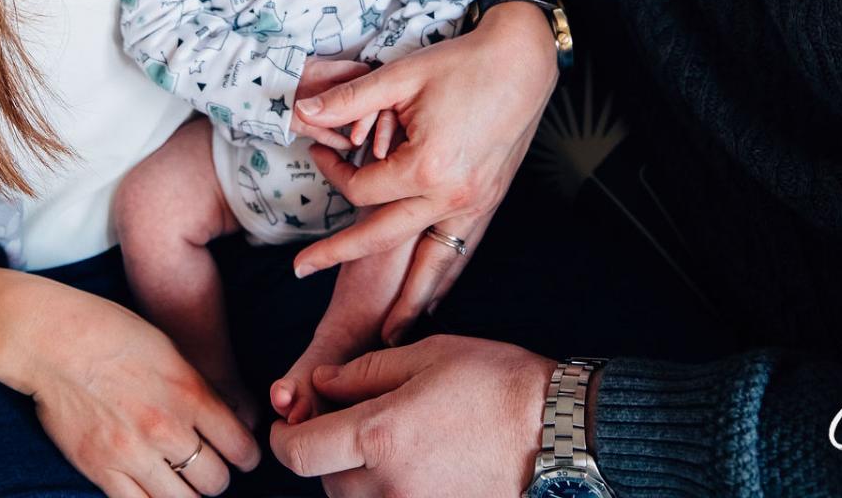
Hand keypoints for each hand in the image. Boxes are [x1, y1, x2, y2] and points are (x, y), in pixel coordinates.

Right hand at [7, 274, 260, 496]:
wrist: (53, 340)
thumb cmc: (112, 333)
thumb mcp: (170, 350)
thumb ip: (198, 389)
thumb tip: (224, 419)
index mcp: (189, 394)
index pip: (240, 446)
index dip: (246, 456)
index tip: (242, 457)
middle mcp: (165, 429)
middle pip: (216, 481)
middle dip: (218, 477)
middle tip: (210, 469)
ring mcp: (132, 453)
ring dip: (188, 494)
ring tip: (183, 483)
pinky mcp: (100, 469)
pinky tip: (154, 489)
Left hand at [269, 335, 553, 496]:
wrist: (560, 433)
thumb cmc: (496, 384)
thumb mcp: (426, 355)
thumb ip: (363, 372)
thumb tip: (320, 385)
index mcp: (380, 436)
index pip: (298, 454)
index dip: (282, 439)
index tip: (285, 425)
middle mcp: (389, 485)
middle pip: (324, 479)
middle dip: (326, 449)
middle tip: (351, 418)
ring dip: (356, 473)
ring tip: (390, 438)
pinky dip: (388, 488)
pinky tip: (414, 461)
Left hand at [290, 4, 556, 320]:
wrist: (523, 59)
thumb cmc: (463, 62)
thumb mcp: (401, 75)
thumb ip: (349, 100)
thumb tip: (300, 111)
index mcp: (426, 167)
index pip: (362, 190)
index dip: (333, 173)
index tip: (317, 152)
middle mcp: (451, 195)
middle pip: (384, 237)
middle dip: (339, 255)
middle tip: (300, 271)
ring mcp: (475, 203)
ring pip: (432, 263)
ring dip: (407, 299)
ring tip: (384, 332)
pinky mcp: (490, 201)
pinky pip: (462, 251)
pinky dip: (445, 279)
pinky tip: (435, 299)